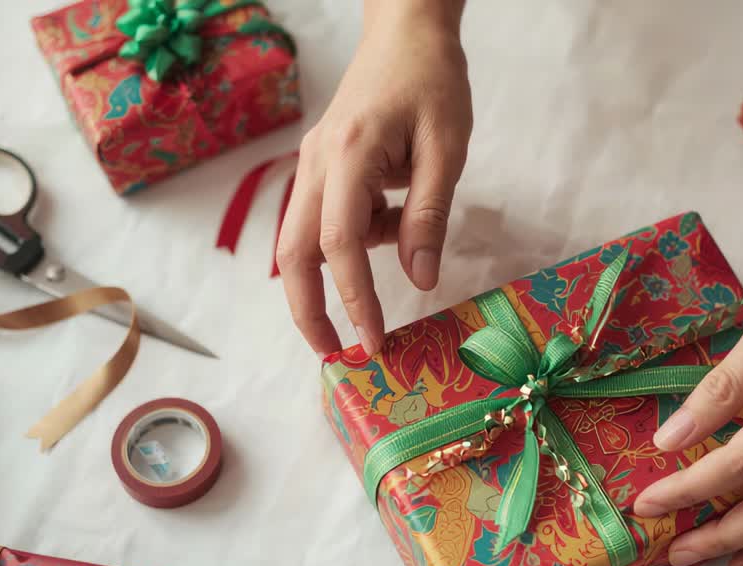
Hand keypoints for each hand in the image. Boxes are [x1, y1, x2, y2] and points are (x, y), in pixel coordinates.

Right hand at [278, 2, 471, 356]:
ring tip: (380, 294)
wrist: (406, 33)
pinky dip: (356, 242)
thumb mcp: (447, 148)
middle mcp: (317, 162)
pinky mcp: (323, 167)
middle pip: (294, 253)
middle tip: (335, 355)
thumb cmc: (432, 81)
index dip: (354, 300)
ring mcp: (314, 164)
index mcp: (348, 154)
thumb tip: (421, 279)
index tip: (373, 343)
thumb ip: (430, 215)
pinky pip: (329, 219)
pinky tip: (396, 225)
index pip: (340, 243)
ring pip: (305, 240)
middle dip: (309, 310)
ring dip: (335, 276)